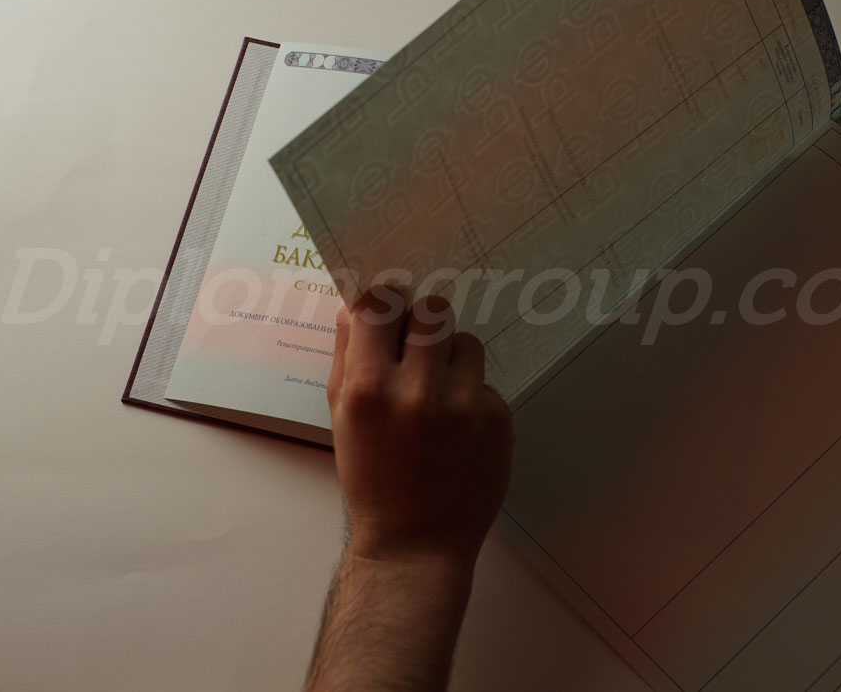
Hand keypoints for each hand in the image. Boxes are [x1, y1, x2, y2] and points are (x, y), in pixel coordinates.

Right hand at [326, 285, 514, 568]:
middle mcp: (418, 391)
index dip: (386, 298)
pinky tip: (458, 430)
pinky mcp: (499, 419)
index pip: (381, 303)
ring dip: (452, 358)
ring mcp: (464, 405)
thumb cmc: (371, 478)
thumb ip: (346, 355)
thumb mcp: (342, 417)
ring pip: (466, 341)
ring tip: (438, 395)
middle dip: (423, 323)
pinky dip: (472, 396)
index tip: (390, 305)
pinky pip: (485, 381)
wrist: (415, 542)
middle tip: (418, 348)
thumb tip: (355, 304)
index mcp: (369, 388)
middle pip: (432, 309)